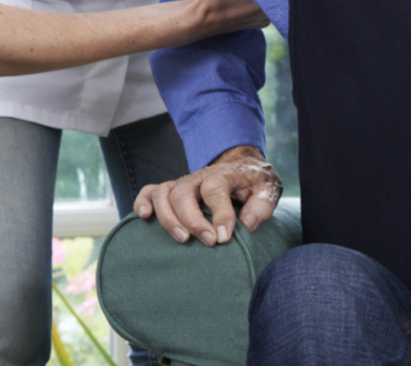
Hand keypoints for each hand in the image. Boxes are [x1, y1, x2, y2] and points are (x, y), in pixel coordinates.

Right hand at [134, 145, 281, 244]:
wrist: (244, 168)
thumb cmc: (255, 184)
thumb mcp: (268, 190)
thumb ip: (261, 206)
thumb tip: (246, 225)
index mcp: (225, 174)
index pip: (215, 188)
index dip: (219, 214)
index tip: (224, 237)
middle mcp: (200, 176)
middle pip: (184, 192)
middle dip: (193, 220)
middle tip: (210, 242)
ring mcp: (184, 182)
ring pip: (164, 193)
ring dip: (168, 218)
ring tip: (183, 239)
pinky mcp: (173, 190)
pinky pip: (150, 190)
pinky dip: (142, 201)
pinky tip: (144, 217)